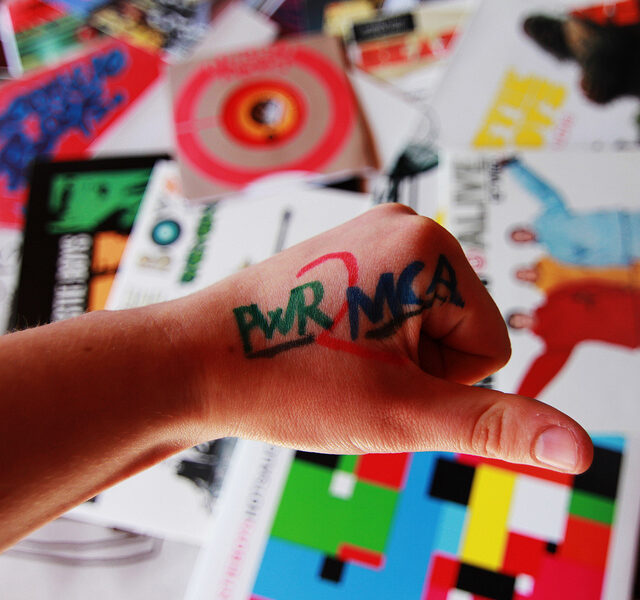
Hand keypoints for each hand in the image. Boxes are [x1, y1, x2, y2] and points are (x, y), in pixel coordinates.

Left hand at [175, 204, 592, 472]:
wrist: (195, 363)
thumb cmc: (287, 380)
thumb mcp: (403, 414)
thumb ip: (496, 427)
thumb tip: (578, 450)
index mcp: (429, 247)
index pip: (491, 347)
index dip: (437, 384)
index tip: (373, 376)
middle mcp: (405, 227)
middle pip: (460, 333)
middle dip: (414, 370)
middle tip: (349, 369)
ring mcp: (371, 236)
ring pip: (425, 330)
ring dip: (391, 360)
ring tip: (331, 357)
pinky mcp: (347, 254)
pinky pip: (392, 315)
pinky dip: (369, 343)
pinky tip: (323, 344)